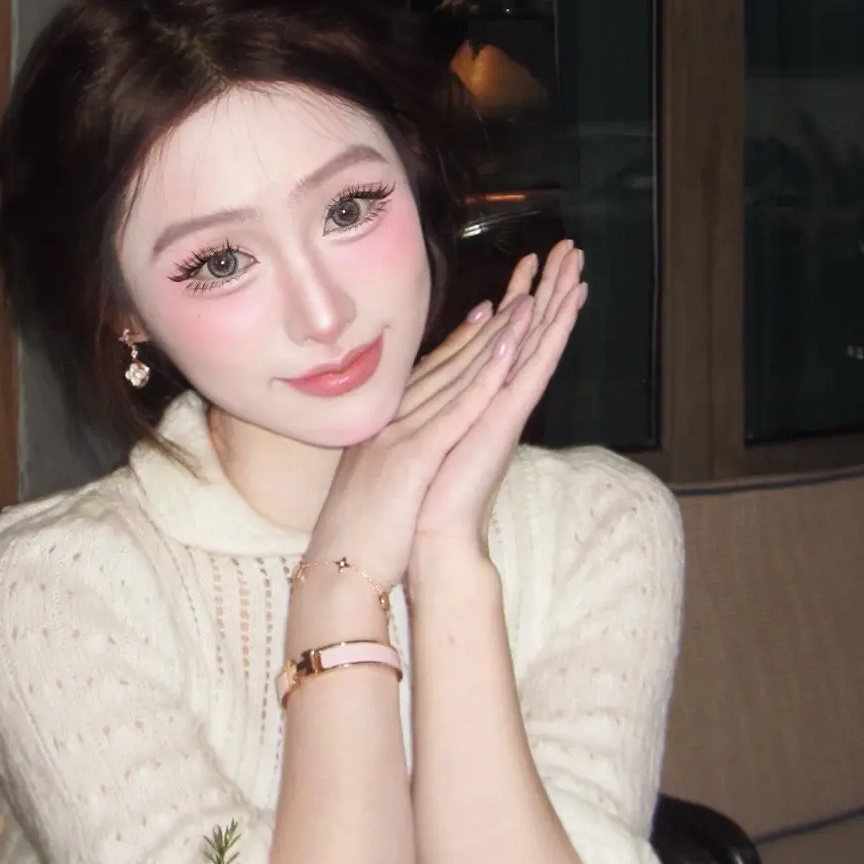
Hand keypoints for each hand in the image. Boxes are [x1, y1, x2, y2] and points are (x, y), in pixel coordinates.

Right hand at [296, 290, 542, 595]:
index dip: (459, 343)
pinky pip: (456, 409)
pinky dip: (483, 377)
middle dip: (484, 328)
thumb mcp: (372, 490)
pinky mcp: (412, 458)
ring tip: (528, 303)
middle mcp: (388, 423)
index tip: (487, 313)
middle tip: (520, 289)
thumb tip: (403, 454)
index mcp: (380, 431)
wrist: (336, 574)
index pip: (426, 377)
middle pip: (444, 365)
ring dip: (493, 339)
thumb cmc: (355, 544)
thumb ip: (389, 462)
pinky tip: (509, 350)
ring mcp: (398, 436)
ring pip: (454, 377)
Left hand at [411, 241, 584, 564]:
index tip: (531, 263)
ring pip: (537, 347)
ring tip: (576, 266)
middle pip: (531, 332)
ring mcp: (505, 413)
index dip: (520, 297)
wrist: (430, 539)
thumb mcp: (429, 432)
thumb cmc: (425, 495)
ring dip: (556, 306)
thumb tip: (438, 374)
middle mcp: (500, 401)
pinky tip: (545, 315)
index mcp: (482, 399)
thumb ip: (440, 400)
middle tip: (571, 247)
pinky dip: (536, 346)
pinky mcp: (502, 427)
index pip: (506, 338)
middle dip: (549, 288)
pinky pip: (525, 377)